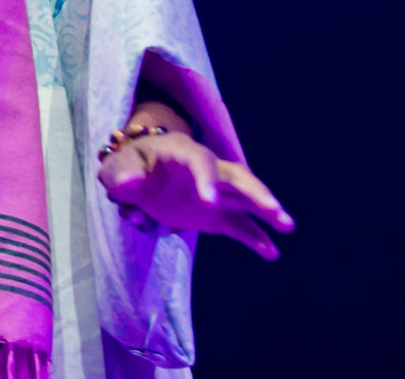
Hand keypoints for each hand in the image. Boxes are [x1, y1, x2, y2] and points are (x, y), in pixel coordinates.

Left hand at [97, 130, 294, 259]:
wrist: (135, 174)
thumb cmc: (128, 166)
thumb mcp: (117, 167)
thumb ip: (121, 175)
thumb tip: (131, 185)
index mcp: (182, 152)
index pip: (201, 161)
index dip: (207, 179)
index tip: (210, 202)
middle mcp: (205, 171)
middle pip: (236, 177)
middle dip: (256, 192)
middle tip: (275, 210)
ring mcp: (213, 193)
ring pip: (244, 199)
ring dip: (265, 211)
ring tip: (287, 226)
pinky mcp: (213, 215)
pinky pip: (237, 226)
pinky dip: (254, 237)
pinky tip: (271, 253)